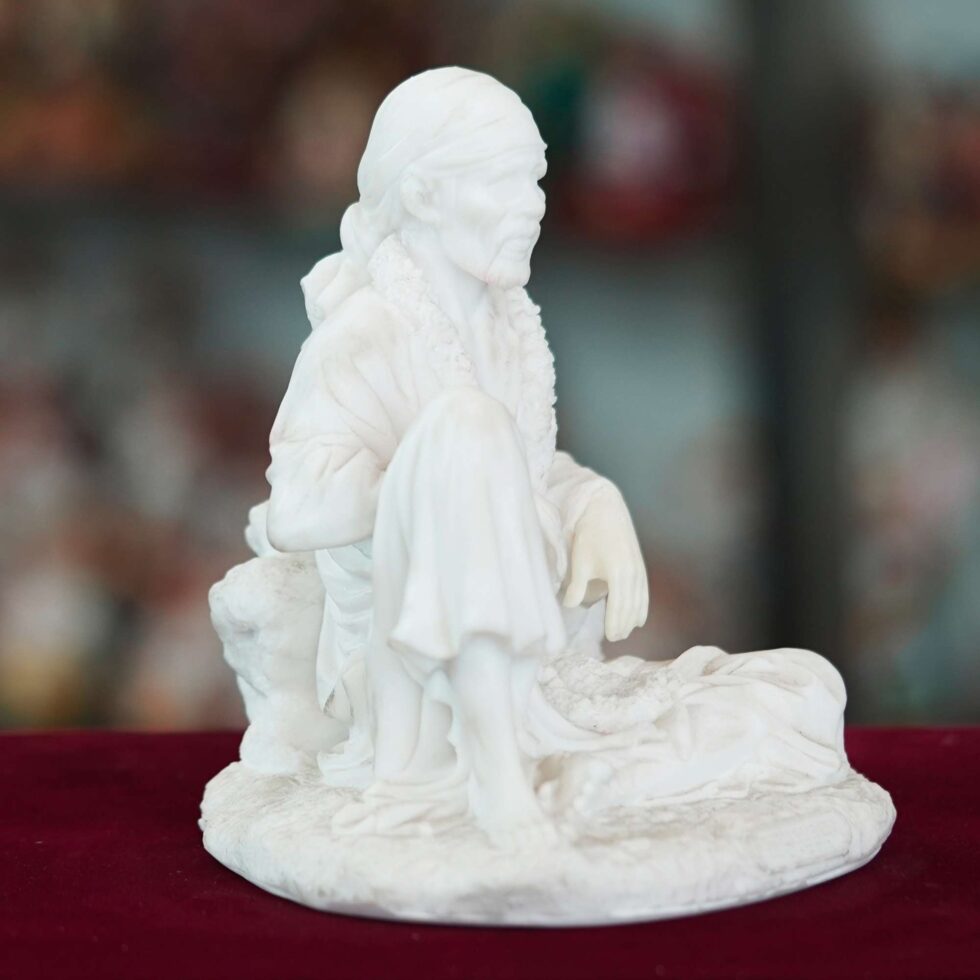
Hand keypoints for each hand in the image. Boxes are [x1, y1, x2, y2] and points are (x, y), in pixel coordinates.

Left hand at [561, 485, 648, 641]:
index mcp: (618, 574)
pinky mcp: (640, 566)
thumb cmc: (590, 535)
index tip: (610, 637)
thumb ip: (576, 586)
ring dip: (633, 618)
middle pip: (631, 607)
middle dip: (624, 624)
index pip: (618, 607)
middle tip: (615, 638)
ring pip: (639, 601)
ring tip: (624, 631)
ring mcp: (639, 570)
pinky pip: (644, 593)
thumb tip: (570, 606)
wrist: (606, 509)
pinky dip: (642, 607)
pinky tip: (638, 617)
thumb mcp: (580, 561)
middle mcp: (633, 574)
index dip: (615, 624)